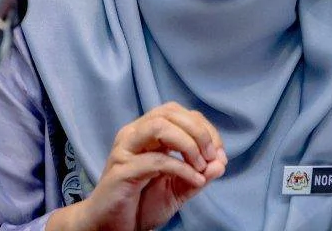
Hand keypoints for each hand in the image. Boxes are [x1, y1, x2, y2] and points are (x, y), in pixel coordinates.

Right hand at [46, 102, 226, 230]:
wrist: (110, 228)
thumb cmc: (141, 204)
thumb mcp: (177, 189)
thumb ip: (199, 174)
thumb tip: (221, 162)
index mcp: (146, 133)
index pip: (178, 112)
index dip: (203, 127)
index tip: (218, 152)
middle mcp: (134, 134)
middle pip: (169, 112)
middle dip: (198, 131)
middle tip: (212, 156)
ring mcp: (125, 149)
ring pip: (159, 126)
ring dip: (188, 143)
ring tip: (201, 165)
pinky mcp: (122, 170)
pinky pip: (156, 160)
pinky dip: (182, 168)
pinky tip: (195, 180)